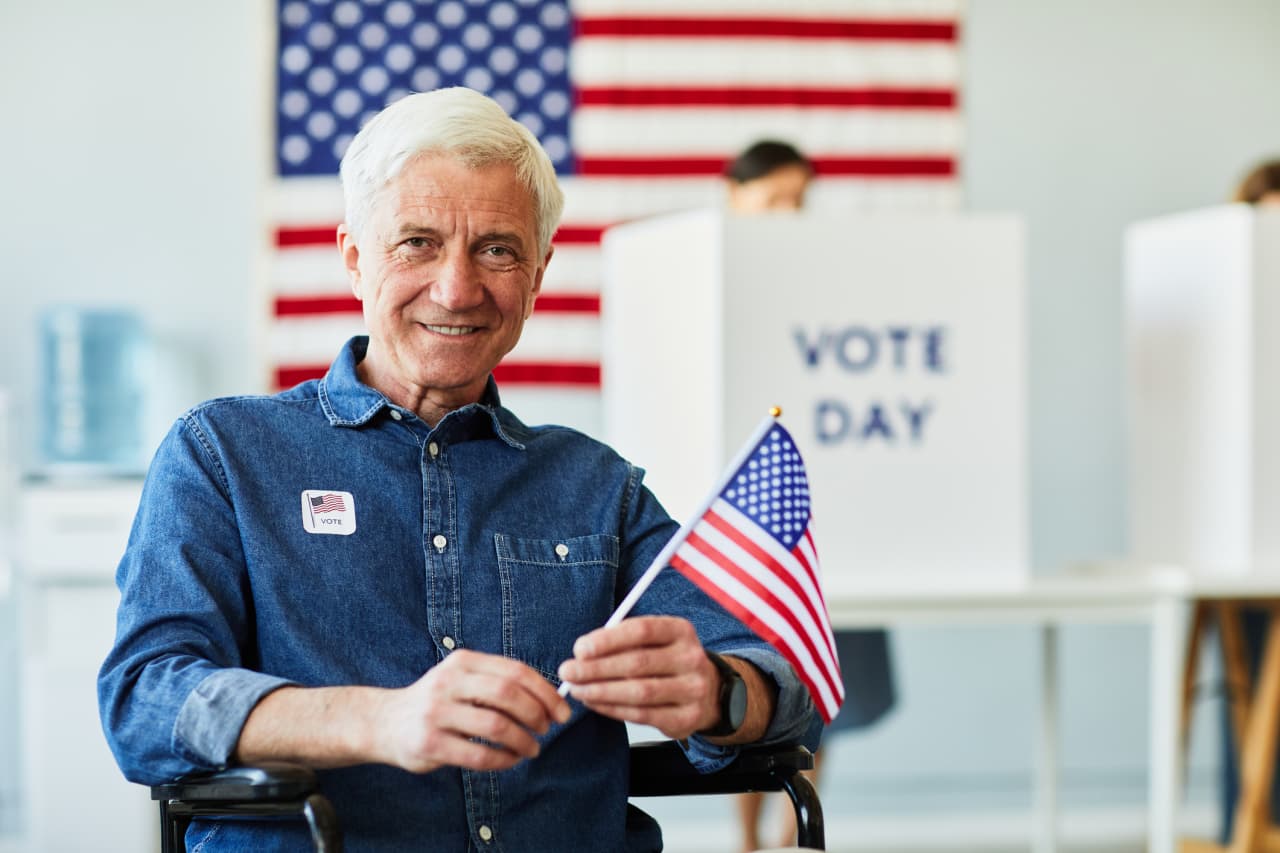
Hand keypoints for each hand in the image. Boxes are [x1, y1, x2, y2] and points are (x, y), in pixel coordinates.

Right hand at [374, 649, 570, 773]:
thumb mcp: (461, 679)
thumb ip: (496, 682)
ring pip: (496, 725)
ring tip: (532, 749)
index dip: (545, 693)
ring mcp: (437, 712)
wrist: (385, 722)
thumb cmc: (437, 702)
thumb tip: (549, 699)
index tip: (562, 712)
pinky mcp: (430, 743)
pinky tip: (510, 760)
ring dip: (523, 741)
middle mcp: (449, 682)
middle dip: (536, 714)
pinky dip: (503, 760)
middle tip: (547, 730)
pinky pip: (479, 754)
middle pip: (508, 694)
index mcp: (463, 662)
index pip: (515, 671)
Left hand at [556, 616, 719, 739]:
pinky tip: (595, 703)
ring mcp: (693, 690)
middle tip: (568, 672)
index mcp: (681, 630)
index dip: (608, 640)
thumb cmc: (668, 661)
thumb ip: (623, 641)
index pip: (641, 630)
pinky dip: (613, 709)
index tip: (580, 649)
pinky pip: (643, 715)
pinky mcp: (686, 718)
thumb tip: (582, 652)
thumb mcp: (654, 642)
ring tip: (577, 690)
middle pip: (637, 663)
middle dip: (596, 668)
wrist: (708, 693)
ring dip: (601, 691)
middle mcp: (691, 658)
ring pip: (639, 692)